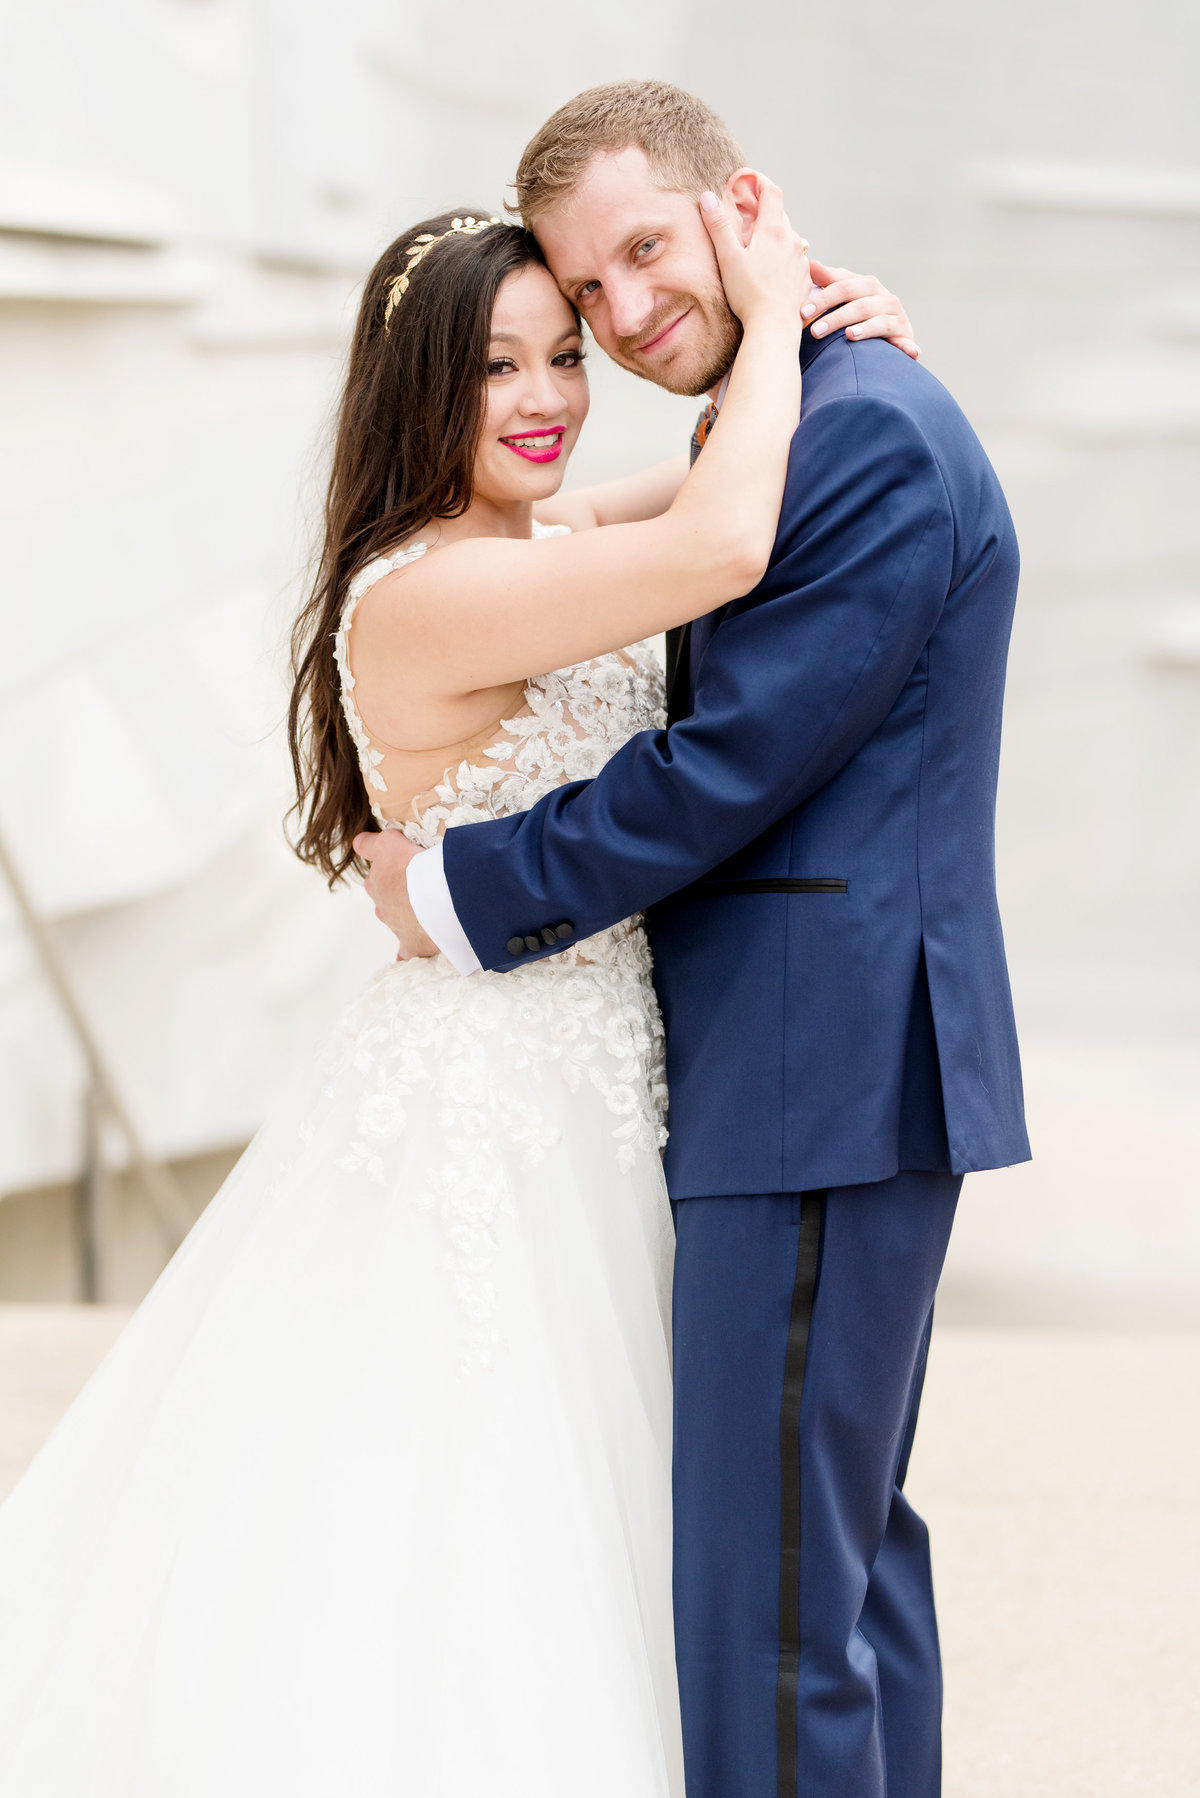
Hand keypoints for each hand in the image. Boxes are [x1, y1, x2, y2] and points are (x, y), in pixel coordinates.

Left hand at [352, 830, 438, 958]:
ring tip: (427, 910)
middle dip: (399, 895)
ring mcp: (396, 927)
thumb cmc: (414, 866)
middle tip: (419, 886)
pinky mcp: (413, 944)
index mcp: (376, 884)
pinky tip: (413, 951)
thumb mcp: (389, 843)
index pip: (375, 878)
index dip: (390, 871)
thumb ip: (371, 844)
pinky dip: (408, 952)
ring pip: (398, 922)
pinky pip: (407, 952)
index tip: (403, 868)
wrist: (436, 895)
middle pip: (387, 901)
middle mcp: (382, 907)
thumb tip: (357, 843)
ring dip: (409, 916)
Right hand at [699, 175, 810, 331]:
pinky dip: (782, 258)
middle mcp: (792, 240)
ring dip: (772, 237)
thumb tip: (706, 197)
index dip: (759, 182)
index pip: (772, 191)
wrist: (774, 327)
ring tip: (756, 250)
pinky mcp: (804, 278)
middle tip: (744, 220)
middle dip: (762, 212)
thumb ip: (718, 226)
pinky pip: (794, 259)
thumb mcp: (728, 258)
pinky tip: (770, 272)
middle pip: (779, 215)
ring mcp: (801, 259)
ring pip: (787, 238)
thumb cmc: (749, 295)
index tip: (746, 182)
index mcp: (773, 230)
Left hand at [802, 259, 919, 359]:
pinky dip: (907, 346)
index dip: (823, 298)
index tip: (803, 312)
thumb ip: (828, 280)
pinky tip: (908, 351)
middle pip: (859, 303)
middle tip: (815, 331)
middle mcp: (882, 297)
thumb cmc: (856, 312)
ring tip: (848, 336)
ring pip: (879, 320)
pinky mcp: (904, 335)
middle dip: (837, 316)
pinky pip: (904, 340)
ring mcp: (895, 315)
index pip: (843, 286)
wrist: (886, 331)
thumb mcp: (843, 295)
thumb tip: (809, 263)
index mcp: (864, 285)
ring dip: (864, 329)